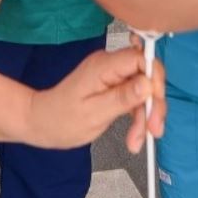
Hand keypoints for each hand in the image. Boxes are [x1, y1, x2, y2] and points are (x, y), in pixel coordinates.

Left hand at [26, 48, 167, 151]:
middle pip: (147, 76)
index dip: (154, 79)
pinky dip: (139, 117)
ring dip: (146, 116)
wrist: (43, 123)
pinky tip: (135, 135)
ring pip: (145, 90)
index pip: (140, 58)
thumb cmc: (60, 119)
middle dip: (154, 104)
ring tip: (137, 140)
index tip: (154, 104)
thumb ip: (122, 97)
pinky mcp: (115, 87)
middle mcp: (110, 66)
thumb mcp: (94, 113)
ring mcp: (113, 76)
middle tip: (153, 129)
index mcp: (103, 66)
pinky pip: (136, 98)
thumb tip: (147, 84)